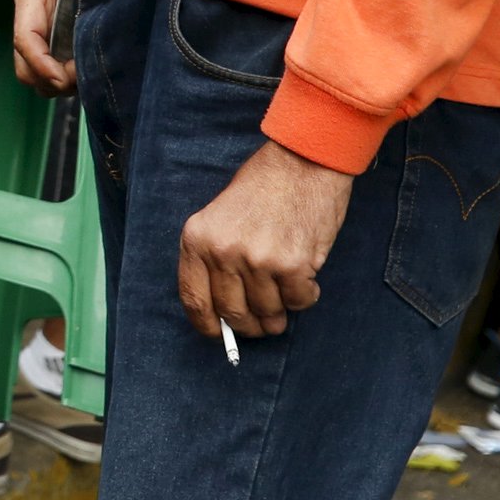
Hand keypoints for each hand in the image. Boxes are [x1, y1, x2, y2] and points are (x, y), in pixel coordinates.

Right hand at [11, 0, 90, 92]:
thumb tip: (96, 42)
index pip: (24, 39)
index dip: (43, 65)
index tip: (66, 78)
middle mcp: (27, 10)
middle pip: (23, 65)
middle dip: (51, 80)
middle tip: (82, 78)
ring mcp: (34, 24)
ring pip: (32, 72)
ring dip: (58, 82)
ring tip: (86, 75)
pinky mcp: (46, 35)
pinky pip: (45, 67)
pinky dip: (63, 77)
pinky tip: (86, 69)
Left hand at [177, 139, 351, 340]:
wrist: (300, 163)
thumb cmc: (261, 189)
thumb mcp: (218, 218)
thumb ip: (214, 259)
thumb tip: (223, 312)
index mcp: (196, 239)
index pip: (194, 299)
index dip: (207, 325)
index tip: (219, 335)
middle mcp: (222, 252)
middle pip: (233, 314)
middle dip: (250, 327)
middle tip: (264, 323)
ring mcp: (257, 260)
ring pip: (268, 312)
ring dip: (279, 313)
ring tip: (285, 295)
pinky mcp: (292, 265)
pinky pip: (298, 302)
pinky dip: (304, 297)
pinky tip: (304, 278)